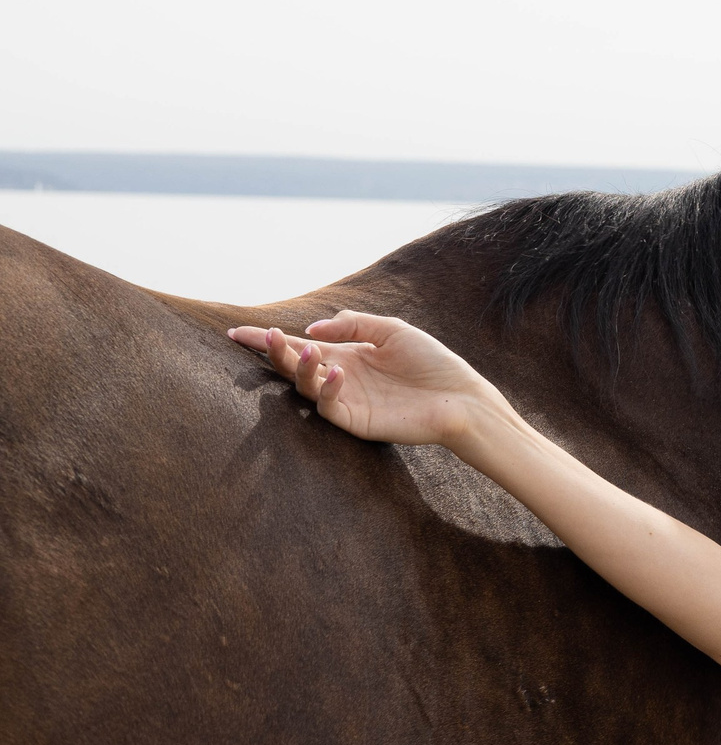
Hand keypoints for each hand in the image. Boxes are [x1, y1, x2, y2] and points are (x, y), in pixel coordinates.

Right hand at [227, 311, 503, 448]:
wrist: (460, 397)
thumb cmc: (431, 363)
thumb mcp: (391, 330)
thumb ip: (352, 324)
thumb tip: (310, 330)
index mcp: (347, 354)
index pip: (299, 345)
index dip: (268, 340)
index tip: (235, 332)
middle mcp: (340, 377)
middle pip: (294, 365)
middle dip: (275, 351)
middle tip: (266, 337)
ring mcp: (346, 400)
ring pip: (304, 386)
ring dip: (301, 366)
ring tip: (309, 350)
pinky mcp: (355, 421)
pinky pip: (327, 406)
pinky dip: (326, 388)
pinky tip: (337, 373)